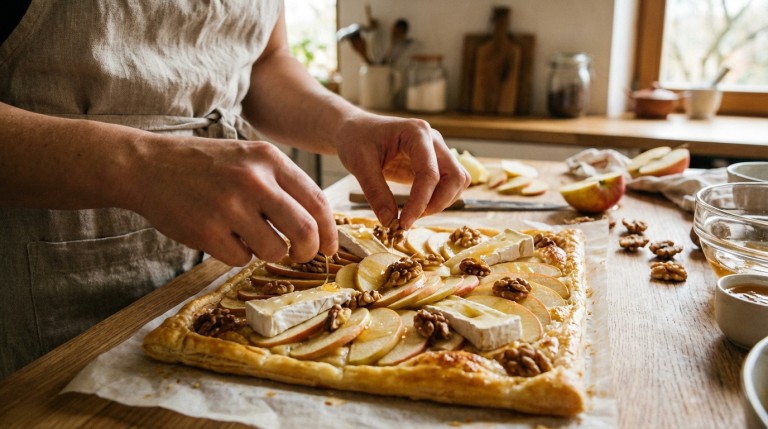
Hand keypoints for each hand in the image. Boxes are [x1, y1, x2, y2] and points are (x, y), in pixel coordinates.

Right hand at [127, 135, 336, 266]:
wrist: (148, 165)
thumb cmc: (206, 166)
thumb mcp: (249, 159)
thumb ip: (282, 185)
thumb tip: (319, 225)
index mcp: (269, 159)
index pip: (317, 202)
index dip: (329, 231)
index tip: (329, 247)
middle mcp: (253, 180)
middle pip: (305, 231)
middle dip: (309, 251)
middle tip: (302, 255)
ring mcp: (229, 206)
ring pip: (275, 250)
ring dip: (269, 252)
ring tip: (251, 237)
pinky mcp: (207, 231)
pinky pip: (241, 258)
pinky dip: (238, 255)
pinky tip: (223, 236)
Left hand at [334, 114, 470, 228]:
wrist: (355, 129)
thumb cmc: (356, 139)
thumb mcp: (359, 164)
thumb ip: (375, 192)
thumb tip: (389, 221)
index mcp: (416, 133)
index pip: (429, 173)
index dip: (420, 202)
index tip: (404, 223)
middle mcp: (433, 140)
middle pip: (455, 176)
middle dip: (438, 203)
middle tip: (412, 219)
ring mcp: (437, 151)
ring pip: (458, 181)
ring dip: (442, 202)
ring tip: (414, 213)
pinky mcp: (434, 163)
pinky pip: (449, 184)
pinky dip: (439, 199)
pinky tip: (418, 206)